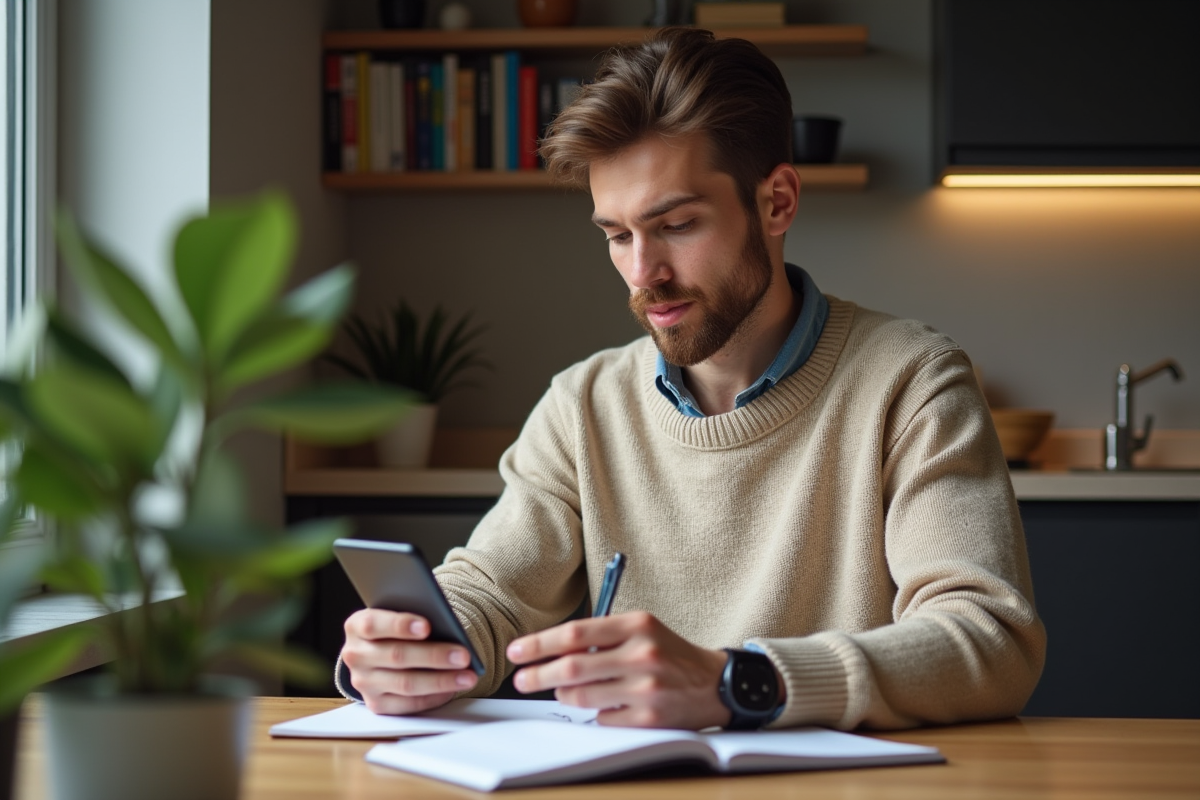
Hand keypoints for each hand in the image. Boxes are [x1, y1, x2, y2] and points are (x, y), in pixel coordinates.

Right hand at [341, 609, 478, 714]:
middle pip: (397, 656)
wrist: (380, 650)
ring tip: (467, 676)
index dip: (400, 625)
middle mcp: (355, 655)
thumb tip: (447, 628)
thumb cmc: (397, 628)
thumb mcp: (399, 615)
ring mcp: (364, 683)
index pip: (373, 625)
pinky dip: (434, 696)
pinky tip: (453, 688)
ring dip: (441, 680)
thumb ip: (414, 619)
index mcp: (356, 626)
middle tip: (463, 655)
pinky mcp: (376, 704)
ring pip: (406, 683)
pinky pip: (408, 704)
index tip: (427, 626)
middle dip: (434, 656)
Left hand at [506, 611, 730, 728]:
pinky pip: (602, 718)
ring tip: (560, 691)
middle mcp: (642, 654)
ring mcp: (646, 688)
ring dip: (563, 695)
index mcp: (638, 624)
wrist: (715, 683)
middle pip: (571, 666)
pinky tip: (602, 705)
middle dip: (538, 674)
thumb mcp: (642, 629)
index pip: (575, 632)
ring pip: (581, 695)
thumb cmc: (669, 653)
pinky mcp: (650, 719)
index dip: (539, 643)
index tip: (518, 651)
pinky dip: (595, 712)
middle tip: (520, 679)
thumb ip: (602, 635)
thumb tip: (553, 650)